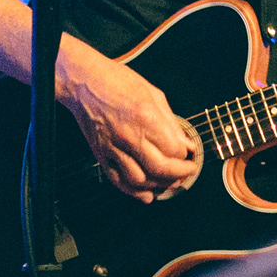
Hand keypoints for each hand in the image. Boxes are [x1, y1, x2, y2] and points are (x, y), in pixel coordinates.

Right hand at [57, 45, 201, 202]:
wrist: (84, 83)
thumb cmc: (118, 82)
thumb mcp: (154, 94)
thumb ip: (172, 122)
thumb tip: (186, 143)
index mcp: (146, 118)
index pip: (174, 150)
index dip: (187, 155)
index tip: (191, 154)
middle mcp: (129, 137)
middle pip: (160, 169)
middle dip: (179, 174)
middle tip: (187, 171)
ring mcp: (113, 148)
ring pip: (140, 180)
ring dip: (159, 186)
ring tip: (170, 181)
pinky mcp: (101, 155)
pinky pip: (117, 180)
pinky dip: (134, 191)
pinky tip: (147, 194)